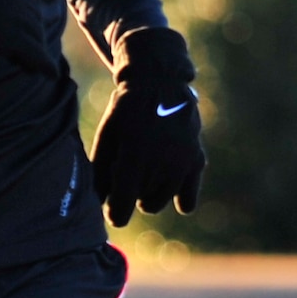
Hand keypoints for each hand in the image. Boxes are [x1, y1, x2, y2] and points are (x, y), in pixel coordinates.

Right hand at [0, 0, 54, 75]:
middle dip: (33, 35)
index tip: (30, 30)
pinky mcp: (10, 35)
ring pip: (35, 36)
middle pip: (35, 17)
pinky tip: (47, 72)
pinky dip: (42, 64)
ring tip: (33, 65)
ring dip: (34, 51)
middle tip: (29, 54)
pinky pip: (34, 52)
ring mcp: (13, 10)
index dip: (31, 16)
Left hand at [90, 27, 205, 226]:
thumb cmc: (126, 111)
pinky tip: (170, 189)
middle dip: (130, 195)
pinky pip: (188, 199)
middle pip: (140, 203)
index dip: (114, 214)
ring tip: (144, 173)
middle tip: (127, 175)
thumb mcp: (106, 136)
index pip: (122, 205)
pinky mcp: (196, 160)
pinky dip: (179, 198)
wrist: (160, 83)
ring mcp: (181, 162)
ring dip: (150, 194)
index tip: (112, 213)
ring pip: (160, 201)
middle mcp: (161, 162)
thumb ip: (100, 171)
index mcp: (134, 155)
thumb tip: (100, 203)